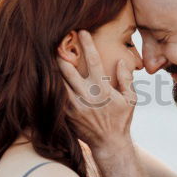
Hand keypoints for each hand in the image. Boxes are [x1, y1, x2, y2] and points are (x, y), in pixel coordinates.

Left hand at [57, 31, 137, 152]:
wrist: (109, 144)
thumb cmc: (121, 119)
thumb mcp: (131, 99)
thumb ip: (126, 79)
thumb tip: (122, 60)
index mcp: (102, 89)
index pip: (93, 61)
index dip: (87, 44)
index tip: (82, 31)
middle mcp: (86, 96)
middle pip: (67, 69)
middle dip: (61, 53)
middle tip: (57, 41)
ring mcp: (73, 106)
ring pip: (57, 81)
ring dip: (53, 68)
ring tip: (48, 55)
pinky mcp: (66, 114)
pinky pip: (54, 96)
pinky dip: (51, 85)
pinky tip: (45, 76)